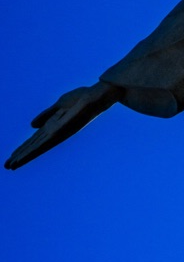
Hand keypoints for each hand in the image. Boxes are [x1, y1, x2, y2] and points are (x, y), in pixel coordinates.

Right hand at [5, 82, 123, 170]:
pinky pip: (49, 139)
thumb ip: (46, 115)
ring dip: (26, 155)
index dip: (23, 148)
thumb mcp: (60, 105)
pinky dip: (38, 146)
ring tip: (13, 164)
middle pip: (36, 146)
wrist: (96, 95)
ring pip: (40, 146)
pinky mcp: (65, 127)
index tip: (11, 158)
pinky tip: (28, 152)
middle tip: (6, 166)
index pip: (35, 140)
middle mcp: (57, 131)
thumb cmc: (81, 99)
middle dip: (21, 156)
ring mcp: (61, 130)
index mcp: (54, 126)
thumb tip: (32, 126)